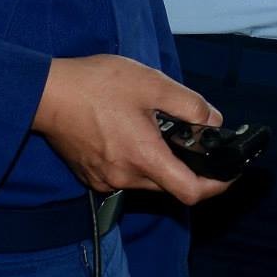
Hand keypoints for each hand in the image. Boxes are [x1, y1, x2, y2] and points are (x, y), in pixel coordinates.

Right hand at [33, 54, 234, 205]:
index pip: (190, 192)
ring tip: (163, 129)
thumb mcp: (154, 84)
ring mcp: (104, 179)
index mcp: (144, 158)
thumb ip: (190, 104)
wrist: (46, 93)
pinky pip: (125, 175)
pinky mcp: (90, 174)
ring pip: (148, 180)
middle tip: (197, 140)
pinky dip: (140, 160)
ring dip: (163, 161)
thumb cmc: (98, 86)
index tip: (230, 173)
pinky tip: (138, 133)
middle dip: (190, 167)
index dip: (216, 185)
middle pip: (170, 186)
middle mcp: (124, 177)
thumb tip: (214, 120)